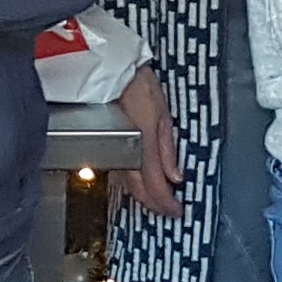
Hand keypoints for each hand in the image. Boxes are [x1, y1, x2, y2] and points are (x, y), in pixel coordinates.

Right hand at [112, 66, 183, 217]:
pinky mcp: (104, 146)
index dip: (167, 203)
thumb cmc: (137, 84)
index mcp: (142, 147)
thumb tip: (175, 176)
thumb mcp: (162, 114)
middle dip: (154, 205)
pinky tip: (139, 183)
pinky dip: (131, 183)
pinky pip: (119, 173)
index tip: (177, 211)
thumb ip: (167, 149)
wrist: (109, 70)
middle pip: (139, 192)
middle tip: (168, 211)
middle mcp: (123, 155)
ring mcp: (110, 152)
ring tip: (157, 200)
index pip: (155, 186)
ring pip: (127, 185)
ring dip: (142, 196)